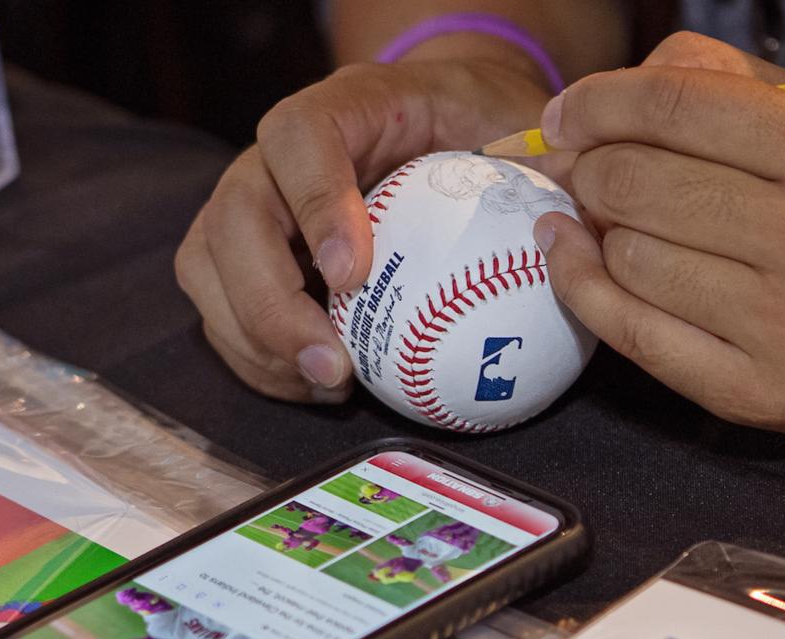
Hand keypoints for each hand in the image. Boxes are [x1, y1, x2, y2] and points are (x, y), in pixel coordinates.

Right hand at [175, 60, 550, 401]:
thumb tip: (576, 238)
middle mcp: (280, 152)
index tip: (352, 274)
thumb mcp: (522, 129)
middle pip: (233, 216)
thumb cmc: (483, 127)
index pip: (301, 138)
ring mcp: (256, 201)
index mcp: (346, 107)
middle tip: (333, 366)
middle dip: (267, 303)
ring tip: (328, 385)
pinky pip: (226, 306)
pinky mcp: (250, 251)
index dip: (314, 203)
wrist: (443, 123)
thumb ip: (544, 169)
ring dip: (256, 342)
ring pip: (208, 266)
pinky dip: (263, 356)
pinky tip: (324, 384)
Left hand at [533, 33, 784, 441]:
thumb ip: (726, 85)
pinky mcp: (754, 394)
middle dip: (588, 166)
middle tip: (584, 166)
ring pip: (627, 257)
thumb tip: (602, 101)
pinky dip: (581, 285)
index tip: (566, 115)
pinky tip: (572, 252)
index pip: (678, 106)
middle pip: (636, 184)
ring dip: (596, 228)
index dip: (598, 103)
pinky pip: (629, 332)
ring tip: (610, 216)